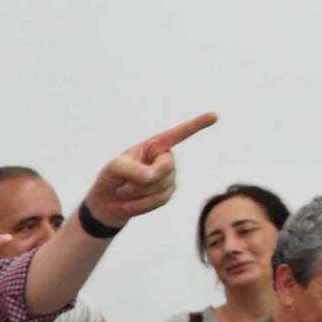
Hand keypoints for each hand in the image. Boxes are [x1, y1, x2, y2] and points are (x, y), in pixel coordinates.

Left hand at [79, 112, 218, 228]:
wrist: (106, 204)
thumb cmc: (110, 178)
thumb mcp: (115, 168)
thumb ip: (134, 169)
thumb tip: (153, 177)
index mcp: (154, 145)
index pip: (178, 134)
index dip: (197, 125)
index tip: (215, 115)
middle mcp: (165, 159)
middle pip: (165, 168)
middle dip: (142, 180)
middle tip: (121, 186)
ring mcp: (168, 177)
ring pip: (162, 187)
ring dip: (138, 194)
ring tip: (123, 193)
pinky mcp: (167, 194)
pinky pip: (159, 201)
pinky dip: (140, 205)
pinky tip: (128, 205)